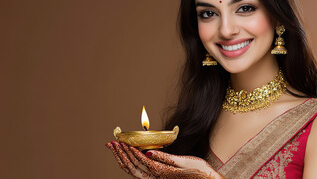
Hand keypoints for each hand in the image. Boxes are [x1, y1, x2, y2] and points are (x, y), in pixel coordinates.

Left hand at [105, 141, 223, 178]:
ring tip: (115, 147)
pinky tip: (129, 155)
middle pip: (132, 166)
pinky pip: (140, 170)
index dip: (128, 151)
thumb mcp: (182, 162)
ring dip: (123, 158)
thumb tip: (148, 153)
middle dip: (120, 154)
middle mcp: (156, 175)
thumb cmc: (196, 169)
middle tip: (110, 143)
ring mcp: (156, 176)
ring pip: (134, 169)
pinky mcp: (158, 175)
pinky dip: (131, 162)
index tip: (119, 142)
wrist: (204, 178)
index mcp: (160, 171)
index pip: (139, 160)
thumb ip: (164, 158)